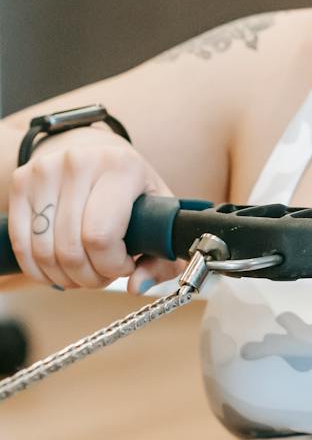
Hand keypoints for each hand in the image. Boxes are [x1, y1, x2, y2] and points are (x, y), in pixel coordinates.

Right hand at [6, 131, 179, 291]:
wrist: (96, 152)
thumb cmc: (132, 189)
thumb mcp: (159, 215)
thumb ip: (162, 257)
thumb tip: (137, 287)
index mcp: (121, 166)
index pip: (101, 237)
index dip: (112, 266)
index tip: (124, 265)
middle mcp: (79, 162)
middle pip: (71, 249)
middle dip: (89, 276)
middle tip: (102, 275)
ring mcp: (45, 169)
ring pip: (44, 251)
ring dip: (64, 276)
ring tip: (83, 271)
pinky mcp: (21, 181)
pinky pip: (21, 243)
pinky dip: (38, 269)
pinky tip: (57, 269)